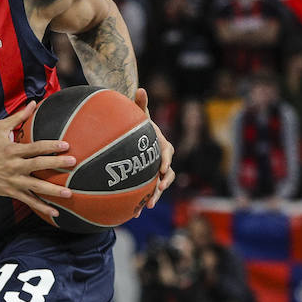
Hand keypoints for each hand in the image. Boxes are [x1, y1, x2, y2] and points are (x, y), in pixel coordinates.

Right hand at [0, 100, 74, 217]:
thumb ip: (18, 117)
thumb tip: (34, 103)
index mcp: (12, 150)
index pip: (34, 147)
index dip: (50, 146)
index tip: (65, 145)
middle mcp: (13, 166)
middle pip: (37, 165)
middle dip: (55, 164)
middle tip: (72, 163)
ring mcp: (12, 181)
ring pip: (35, 186)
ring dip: (52, 190)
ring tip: (69, 193)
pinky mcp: (11, 192)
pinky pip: (29, 201)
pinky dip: (41, 207)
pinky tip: (55, 212)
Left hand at [133, 87, 174, 209]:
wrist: (136, 138)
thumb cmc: (138, 125)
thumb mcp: (139, 115)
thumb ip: (140, 104)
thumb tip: (140, 88)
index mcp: (163, 145)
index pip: (167, 153)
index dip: (166, 161)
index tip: (162, 168)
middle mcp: (163, 160)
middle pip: (167, 173)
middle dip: (162, 183)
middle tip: (156, 188)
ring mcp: (158, 172)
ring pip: (160, 185)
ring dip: (155, 196)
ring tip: (148, 205)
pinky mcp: (149, 181)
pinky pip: (149, 192)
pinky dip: (143, 202)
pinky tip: (134, 214)